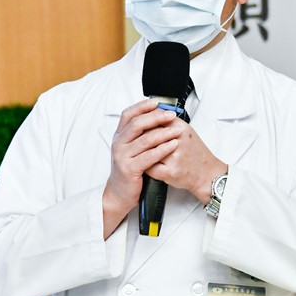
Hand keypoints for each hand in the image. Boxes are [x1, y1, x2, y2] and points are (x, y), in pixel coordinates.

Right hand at [102, 99, 179, 237]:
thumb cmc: (130, 169)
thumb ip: (140, 135)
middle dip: (156, 117)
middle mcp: (118, 143)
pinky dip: (162, 149)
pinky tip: (172, 145)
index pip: (128, 114)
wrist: (120, 193)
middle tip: (171, 114)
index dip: (142, 106)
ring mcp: (122, 156)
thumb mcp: (132, 149)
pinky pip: (149, 156)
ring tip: (176, 129)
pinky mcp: (129, 169)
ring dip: (163, 132)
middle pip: (137, 123)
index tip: (157, 102)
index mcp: (119, 136)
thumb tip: (158, 117)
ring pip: (145, 139)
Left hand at [144, 119, 227, 205]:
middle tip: (135, 141)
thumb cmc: (195, 152)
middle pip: (148, 135)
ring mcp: (174, 158)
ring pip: (146, 151)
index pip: (154, 120)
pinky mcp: (170, 173)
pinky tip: (145, 165)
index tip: (138, 127)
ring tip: (138, 152)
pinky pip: (149, 168)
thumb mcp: (185, 130)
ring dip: (140, 152)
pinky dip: (145, 166)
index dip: (143, 123)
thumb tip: (148, 114)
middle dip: (139, 138)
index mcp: (180, 128)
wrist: (207, 173)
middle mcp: (178, 141)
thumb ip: (168, 121)